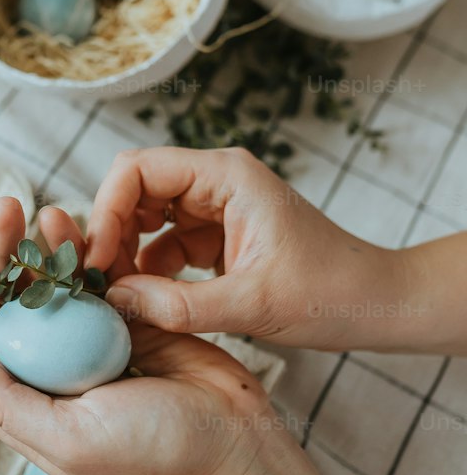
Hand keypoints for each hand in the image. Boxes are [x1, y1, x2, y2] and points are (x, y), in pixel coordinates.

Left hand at [0, 193, 361, 474]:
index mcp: (14, 402)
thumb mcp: (69, 439)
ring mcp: (75, 339)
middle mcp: (36, 368)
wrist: (235, 444)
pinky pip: (77, 270)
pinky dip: (64, 242)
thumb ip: (4, 401)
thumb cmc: (156, 454)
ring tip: (9, 203)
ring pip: (26, 279)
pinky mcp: (115, 315)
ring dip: (10, 240)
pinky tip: (55, 217)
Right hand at [85, 146, 406, 352]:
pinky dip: (149, 271)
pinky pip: (165, 244)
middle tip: (98, 284)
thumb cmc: (332, 293)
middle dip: (111, 234)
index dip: (107, 210)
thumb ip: (180, 305)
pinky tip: (146, 304)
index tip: (96, 261)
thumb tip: (116, 303)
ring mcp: (216, 207)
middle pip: (135, 190)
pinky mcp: (218, 236)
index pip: (137, 169)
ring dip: (127, 255)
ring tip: (118, 299)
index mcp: (226, 174)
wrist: (377, 305)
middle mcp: (216, 180)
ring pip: (145, 218)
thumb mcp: (253, 304)